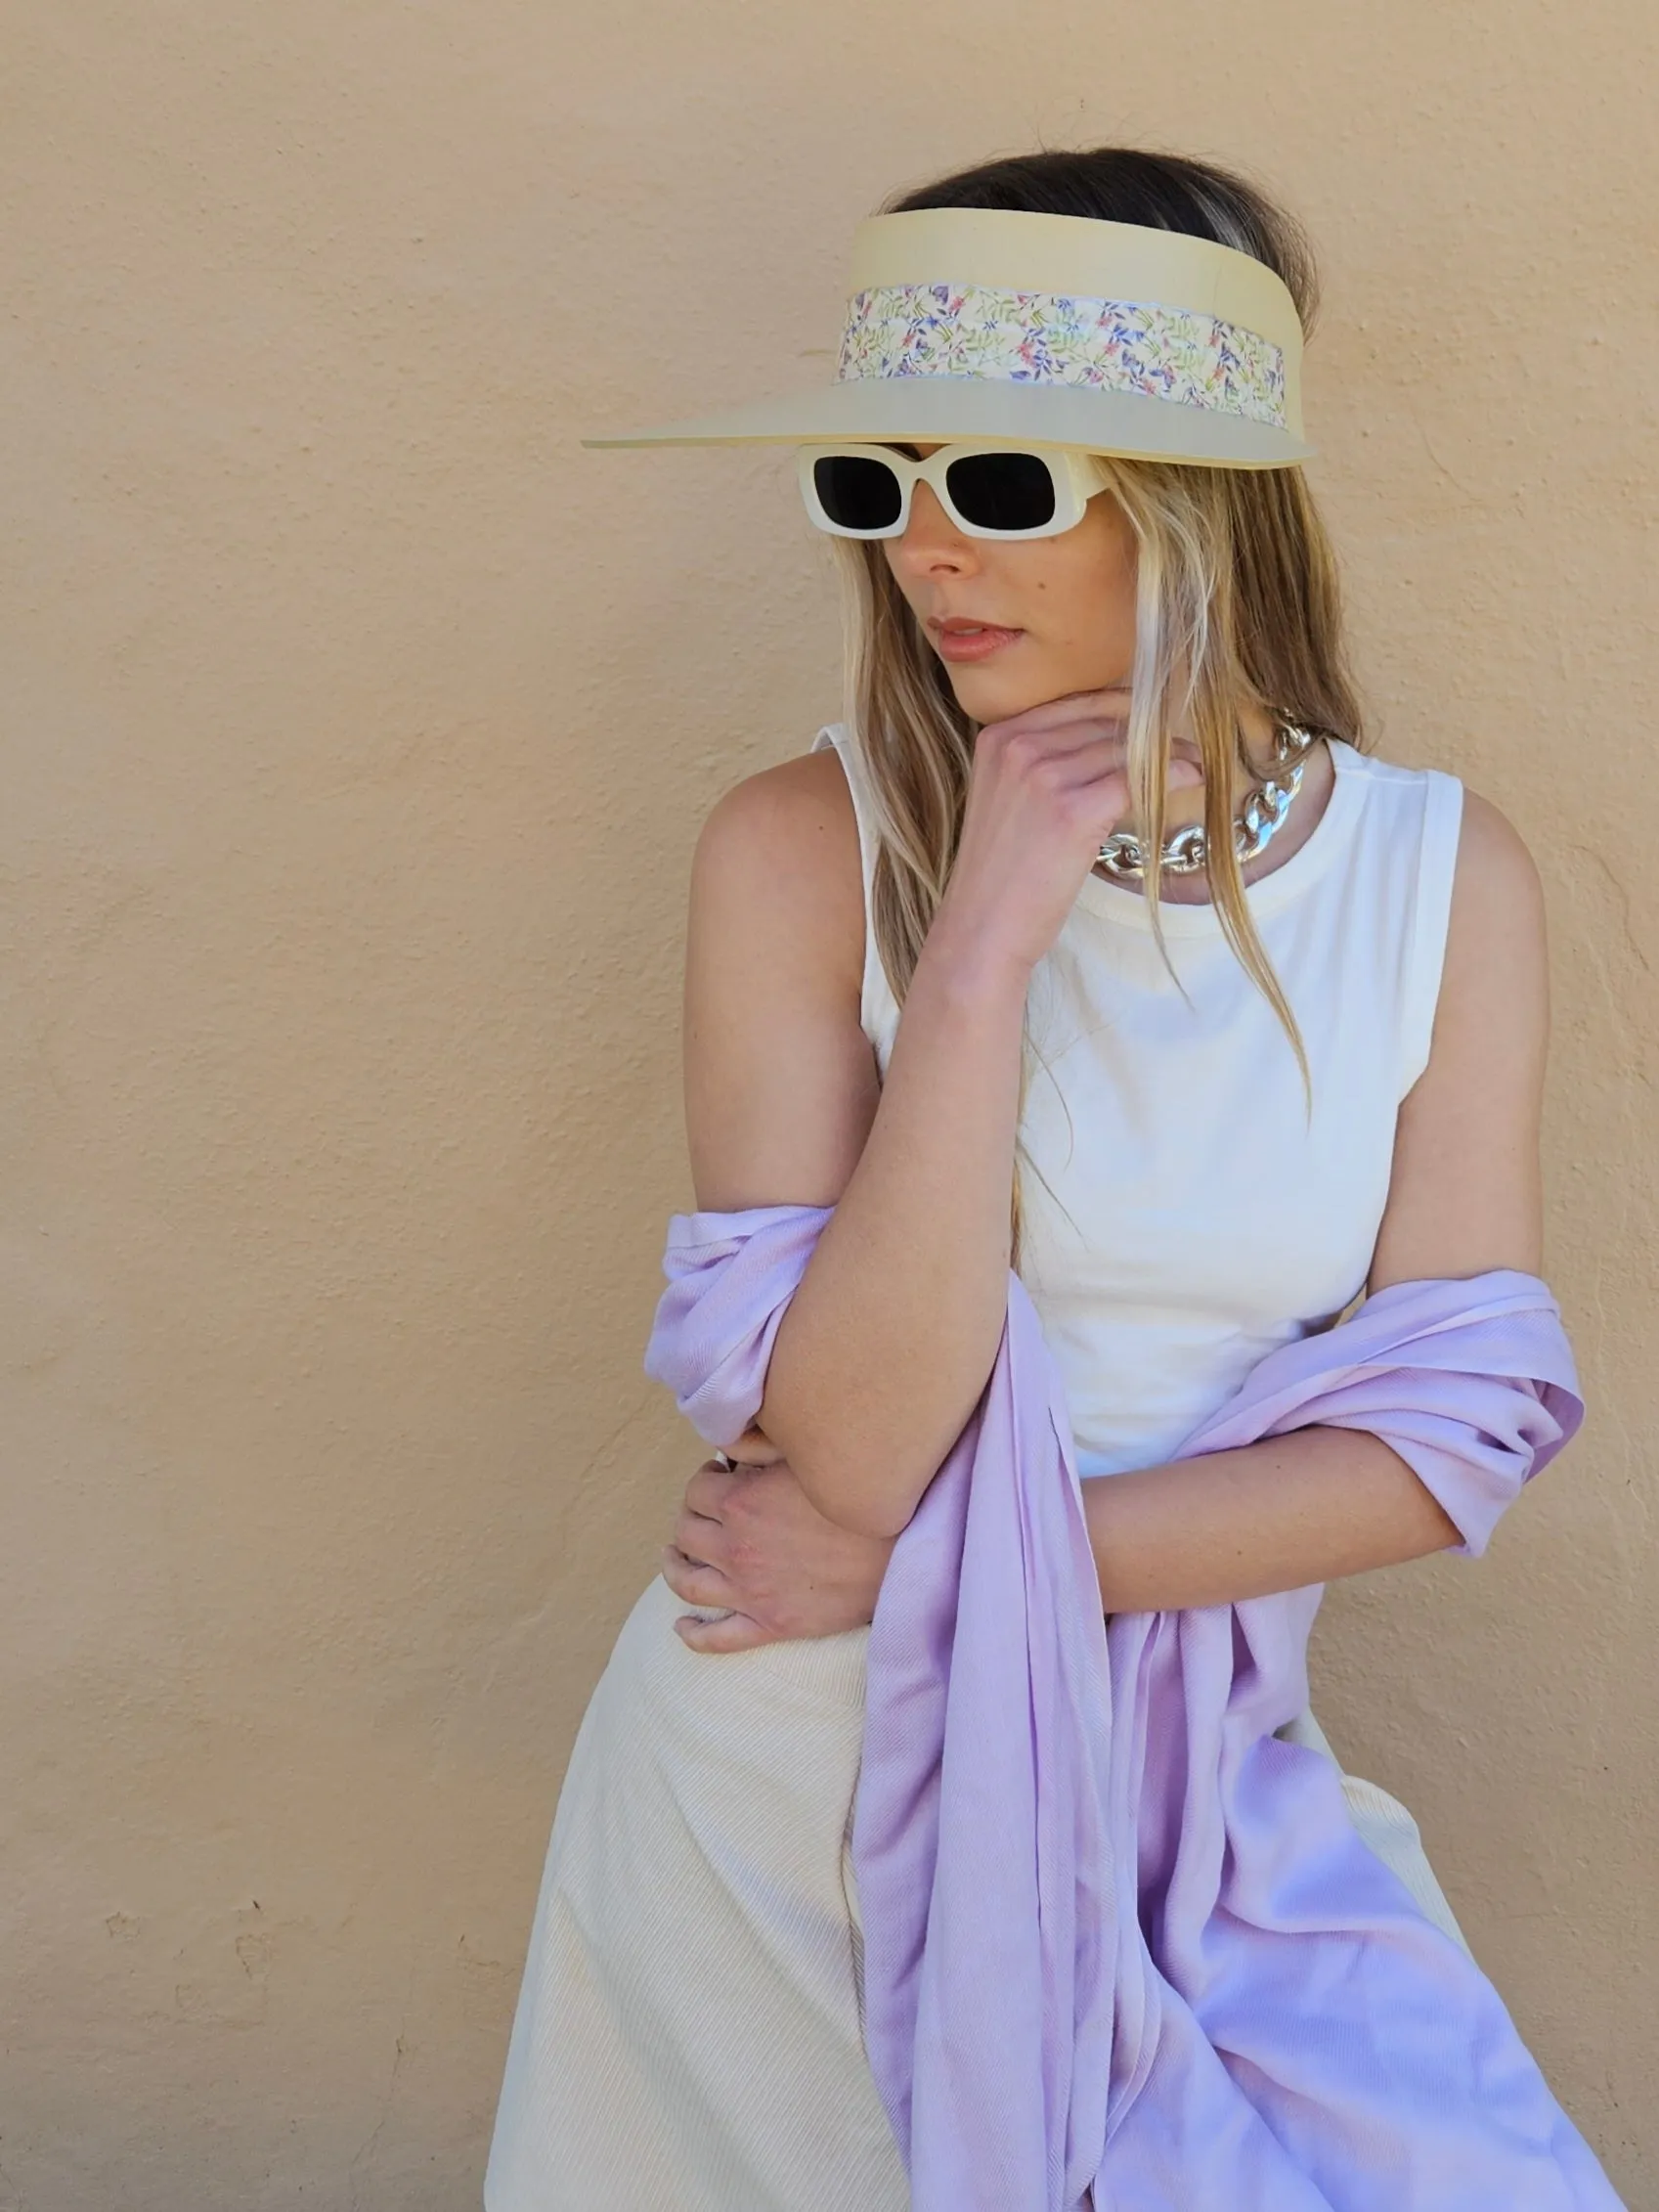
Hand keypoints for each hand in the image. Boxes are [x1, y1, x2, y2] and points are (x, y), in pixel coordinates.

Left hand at [660, 1439, 898, 1653]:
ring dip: (674, 1567)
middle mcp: (735, 1548)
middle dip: (689, 1518)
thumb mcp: (805, 1460)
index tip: (718, 1480)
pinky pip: (717, 1638)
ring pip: (688, 1583)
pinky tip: (682, 1627)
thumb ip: (761, 1449)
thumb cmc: (855, 1500)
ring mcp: (749, 1591)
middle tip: (702, 1515)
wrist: (900, 1552)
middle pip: (685, 1532)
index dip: (704, 1481)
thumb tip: (729, 1446)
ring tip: (674, 1557)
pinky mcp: (770, 1625)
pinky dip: (692, 1634)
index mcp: (740, 1504)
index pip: (695, 1490)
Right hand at [936, 686, 1202, 976]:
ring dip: (1168, 752)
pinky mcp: (1073, 811)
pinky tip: (1189, 777)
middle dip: (1151, 730)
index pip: (1076, 703)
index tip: (1153, 718)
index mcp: (998, 737)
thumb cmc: (1000, 876)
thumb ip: (1041, 764)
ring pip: (1124, 749)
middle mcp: (1018, 747)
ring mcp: (1044, 777)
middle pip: (1103, 722)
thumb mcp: (1007, 800)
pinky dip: (1172, 774)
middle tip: (1183, 743)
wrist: (983, 929)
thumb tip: (1111, 743)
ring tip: (1192, 762)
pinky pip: (1135, 779)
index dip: (1124, 708)